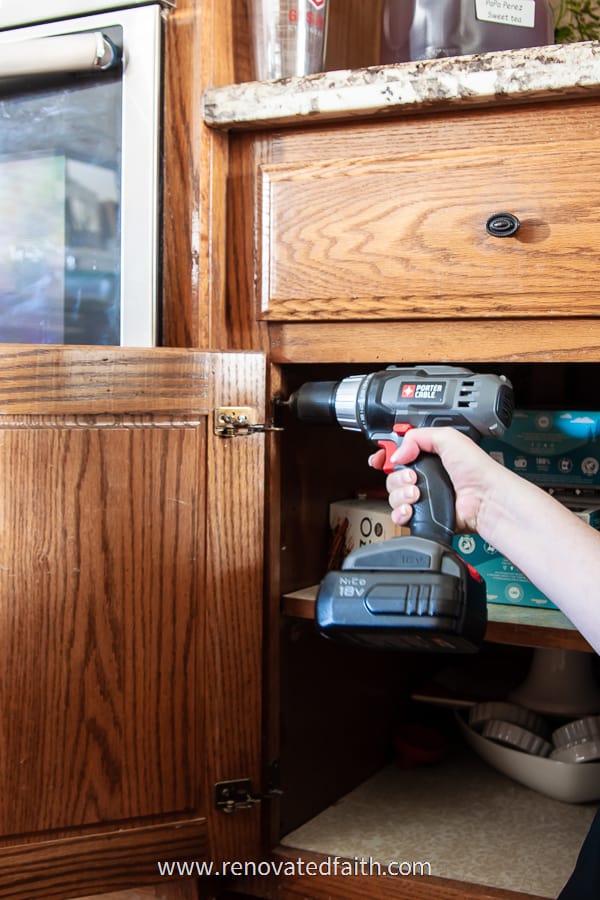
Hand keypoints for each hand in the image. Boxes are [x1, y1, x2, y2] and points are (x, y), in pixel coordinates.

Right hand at [369, 427, 500, 532]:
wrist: (485, 498)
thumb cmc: (476, 469)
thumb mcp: (447, 437)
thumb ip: (417, 437)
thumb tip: (397, 454)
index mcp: (428, 456)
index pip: (397, 454)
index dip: (385, 456)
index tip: (381, 459)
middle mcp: (424, 476)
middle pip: (391, 476)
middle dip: (396, 476)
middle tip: (413, 477)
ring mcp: (423, 497)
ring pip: (393, 496)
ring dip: (400, 494)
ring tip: (416, 493)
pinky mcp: (423, 515)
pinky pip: (399, 515)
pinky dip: (400, 512)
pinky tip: (410, 509)